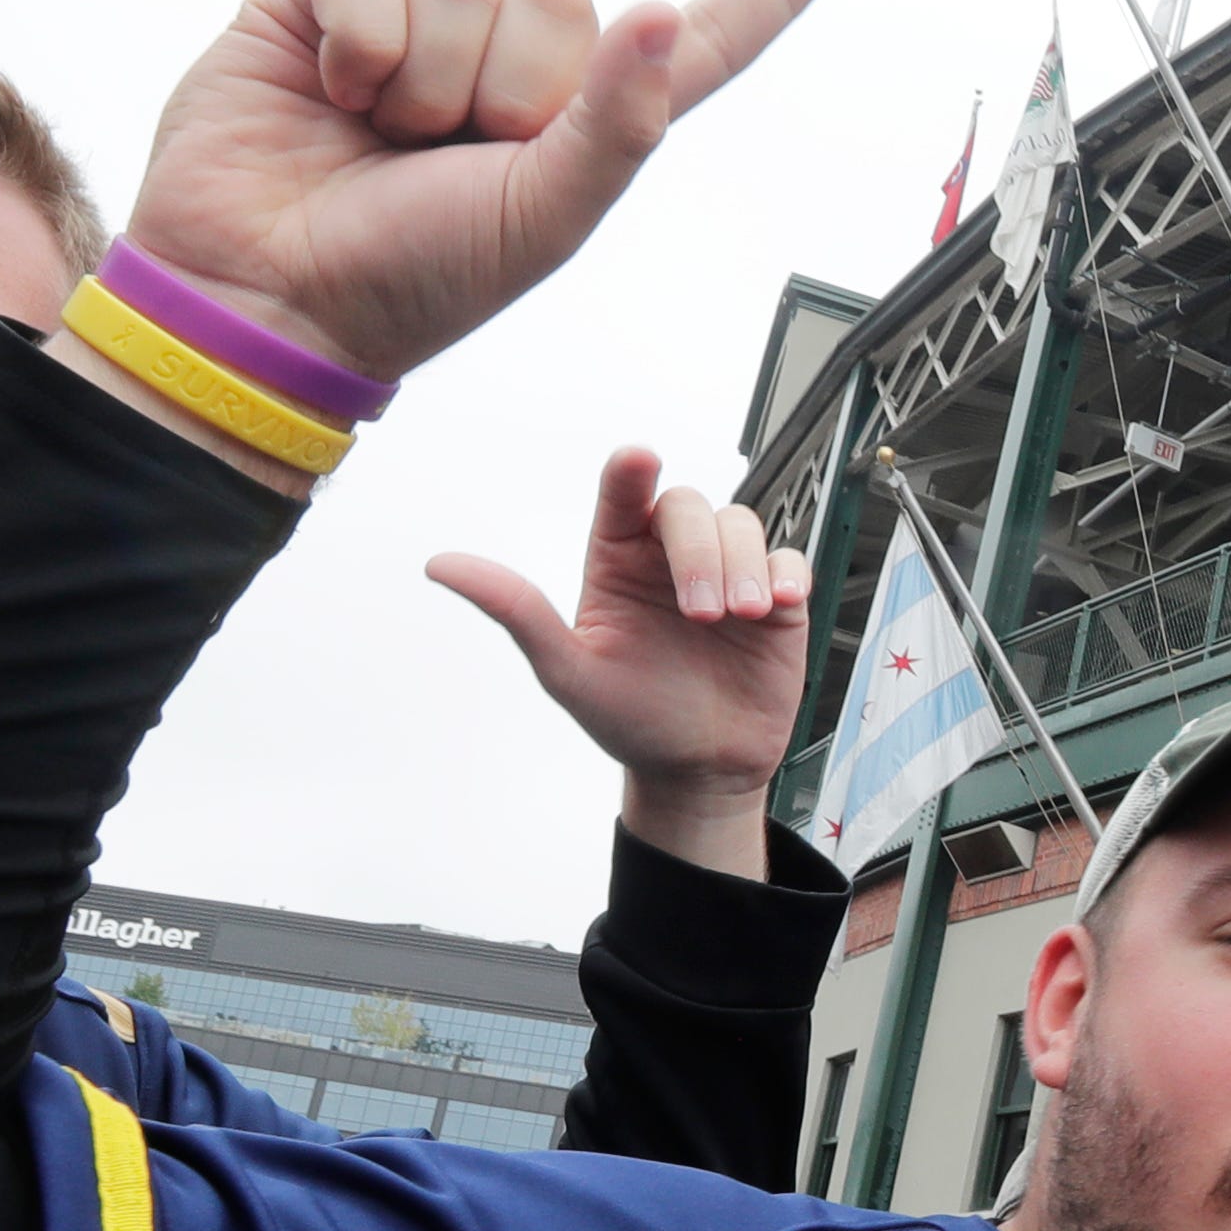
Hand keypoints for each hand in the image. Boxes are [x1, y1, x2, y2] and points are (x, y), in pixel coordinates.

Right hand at [111, 0, 838, 387]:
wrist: (271, 299)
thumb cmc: (417, 277)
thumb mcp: (546, 218)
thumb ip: (618, 123)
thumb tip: (662, 13)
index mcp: (584, 119)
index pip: (697, 42)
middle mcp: (509, 60)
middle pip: (564, 1)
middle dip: (515, 88)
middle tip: (456, 154)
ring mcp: (418, 24)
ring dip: (432, 76)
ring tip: (388, 138)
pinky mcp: (325, 1)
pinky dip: (361, 45)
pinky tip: (331, 96)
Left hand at [431, 448, 811, 879]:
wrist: (698, 770)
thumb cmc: (630, 720)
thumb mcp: (567, 671)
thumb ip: (516, 611)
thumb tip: (441, 566)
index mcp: (617, 562)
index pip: (622, 497)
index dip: (630, 472)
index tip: (639, 461)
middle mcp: (671, 561)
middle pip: (690, 509)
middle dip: (699, 553)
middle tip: (702, 616)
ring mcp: (728, 576)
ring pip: (742, 526)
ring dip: (743, 566)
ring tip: (739, 617)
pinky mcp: (776, 601)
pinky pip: (789, 560)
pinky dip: (787, 574)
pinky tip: (777, 606)